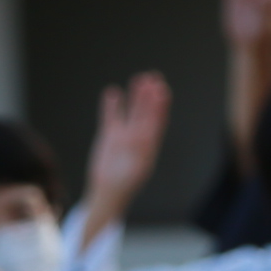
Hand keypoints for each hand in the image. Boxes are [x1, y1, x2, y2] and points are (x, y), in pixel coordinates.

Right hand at [85, 72, 170, 225]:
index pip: (157, 122)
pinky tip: (112, 92)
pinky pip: (111, 117)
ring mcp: (124, 135)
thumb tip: (145, 137)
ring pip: (131, 112)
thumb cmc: (124, 186)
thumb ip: (140, 151)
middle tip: (153, 77)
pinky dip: (111, 105)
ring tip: (139, 78)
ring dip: (135, 97)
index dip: (160, 107)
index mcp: (149, 146)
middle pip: (146, 113)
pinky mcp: (109, 136)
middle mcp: (139, 138)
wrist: (107, 193)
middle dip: (149, 97)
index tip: (163, 91)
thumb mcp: (135, 169)